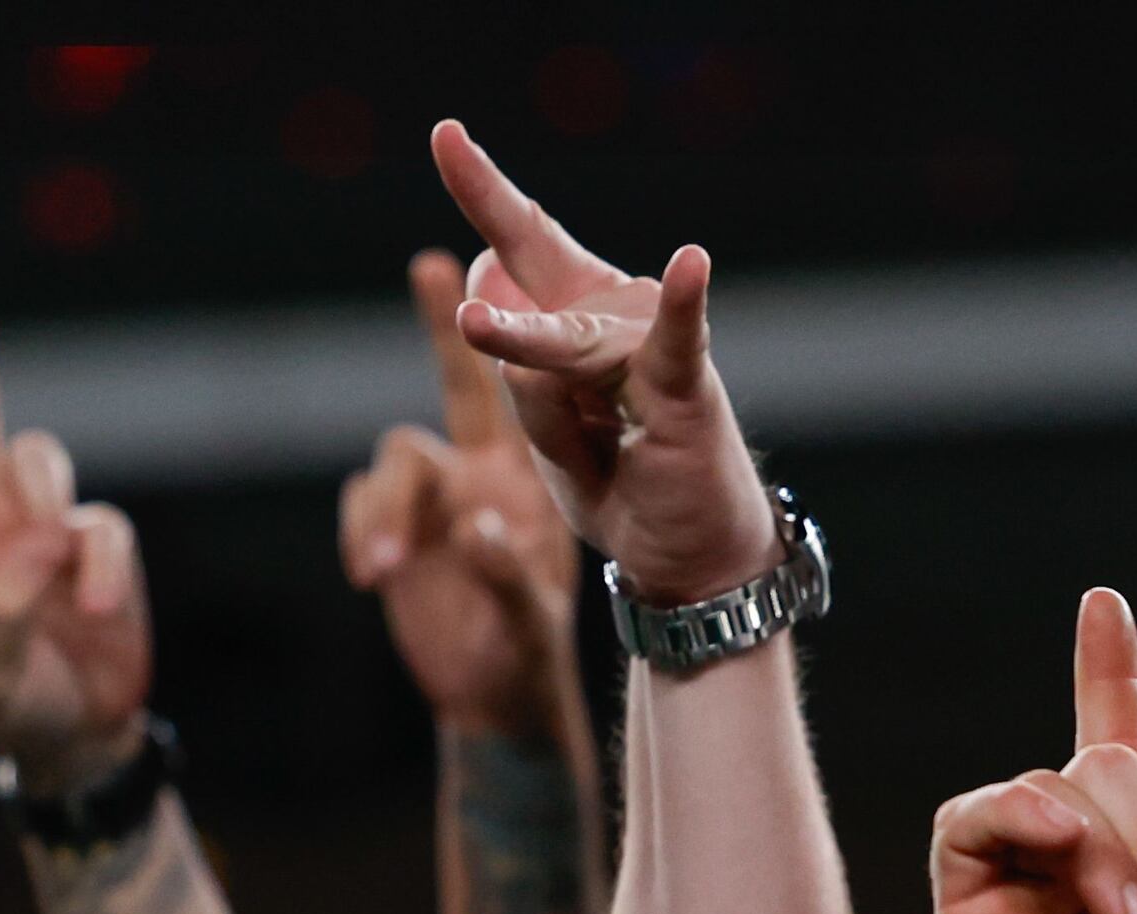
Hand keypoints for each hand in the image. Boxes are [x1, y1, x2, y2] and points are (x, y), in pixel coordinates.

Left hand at [0, 287, 153, 794]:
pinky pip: (100, 528)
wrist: (79, 730)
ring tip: (52, 560)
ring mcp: (41, 529)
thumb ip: (0, 610)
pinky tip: (96, 609)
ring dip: (42, 496)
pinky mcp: (97, 545)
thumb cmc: (11, 697)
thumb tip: (40, 544)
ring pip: (38, 462)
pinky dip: (99, 565)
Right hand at [341, 250, 582, 732]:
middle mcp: (483, 473)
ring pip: (399, 459)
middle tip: (432, 268)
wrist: (491, 701)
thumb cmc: (527, 660)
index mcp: (531, 481)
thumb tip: (476, 529)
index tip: (524, 283)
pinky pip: (364, 505)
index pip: (529, 402)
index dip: (523, 343)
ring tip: (390, 566)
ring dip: (389, 506)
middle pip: (458, 383)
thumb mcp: (532, 626)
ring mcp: (436, 499)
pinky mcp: (394, 528)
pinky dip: (365, 532)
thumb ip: (506, 578)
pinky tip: (375, 575)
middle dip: (442, 326)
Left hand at [429, 119, 776, 608]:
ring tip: (474, 325)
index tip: (446, 133)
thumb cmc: (624, 489)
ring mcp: (647, 351)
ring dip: (524, 337)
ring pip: (568, 340)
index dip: (483, 191)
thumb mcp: (554, 451)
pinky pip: (678, 344)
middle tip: (447, 140)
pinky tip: (690, 266)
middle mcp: (608, 322)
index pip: (517, 252)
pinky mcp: (685, 390)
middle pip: (538, 255)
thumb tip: (505, 323)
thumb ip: (531, 395)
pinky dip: (682, 307)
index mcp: (569, 327)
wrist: (687, 558)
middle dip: (491, 199)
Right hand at [927, 590, 1136, 913]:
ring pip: (1054, 786)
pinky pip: (977, 817)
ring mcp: (1016, 874)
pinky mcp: (965, 902)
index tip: (1103, 605)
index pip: (1116, 741)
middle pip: (1106, 764)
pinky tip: (1060, 845)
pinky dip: (1023, 810)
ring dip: (1110, 838)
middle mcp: (1070, 852)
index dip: (1109, 672)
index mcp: (1133, 855)